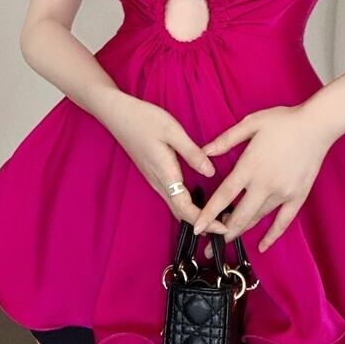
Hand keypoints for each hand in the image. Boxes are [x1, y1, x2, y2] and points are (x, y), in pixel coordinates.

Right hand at [101, 93, 227, 234]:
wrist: (118, 115)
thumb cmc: (145, 119)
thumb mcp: (172, 131)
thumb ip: (191, 153)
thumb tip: (210, 172)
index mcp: (165, 173)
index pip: (186, 208)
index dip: (206, 221)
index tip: (224, 228)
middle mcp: (158, 182)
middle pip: (181, 213)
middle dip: (203, 223)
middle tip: (226, 226)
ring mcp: (154, 179)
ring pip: (176, 206)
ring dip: (195, 215)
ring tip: (216, 216)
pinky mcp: (153, 174)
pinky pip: (172, 197)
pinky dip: (186, 206)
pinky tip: (198, 201)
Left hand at [193, 104, 333, 255]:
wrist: (316, 126)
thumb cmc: (282, 121)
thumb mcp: (251, 123)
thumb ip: (227, 139)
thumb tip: (205, 151)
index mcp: (250, 166)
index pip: (225, 195)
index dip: (209, 214)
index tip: (197, 228)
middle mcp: (265, 184)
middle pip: (240, 215)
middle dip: (222, 232)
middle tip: (209, 245)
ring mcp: (283, 193)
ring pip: (257, 218)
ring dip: (241, 229)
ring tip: (227, 237)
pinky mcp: (297, 197)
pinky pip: (283, 222)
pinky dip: (271, 236)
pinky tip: (262, 245)